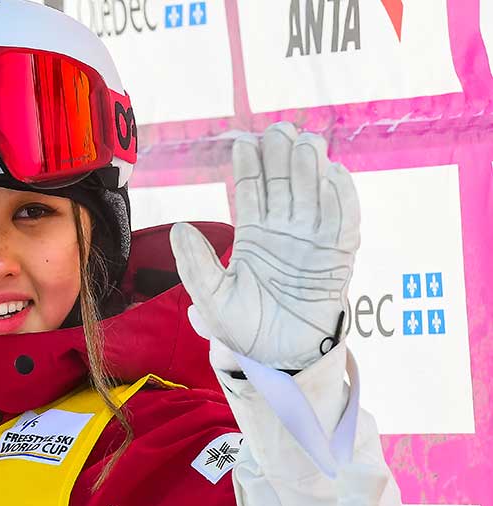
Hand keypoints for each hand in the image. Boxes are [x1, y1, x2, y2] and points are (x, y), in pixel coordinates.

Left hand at [170, 122, 359, 369]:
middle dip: (281, 155)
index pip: (252, 190)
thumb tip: (179, 227)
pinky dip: (340, 197)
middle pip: (284, 183)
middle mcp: (284, 232)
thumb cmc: (243, 330)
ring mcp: (312, 242)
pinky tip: (332, 173)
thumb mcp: (211, 298)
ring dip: (311, 167)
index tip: (244, 140)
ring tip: (305, 141)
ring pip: (313, 194)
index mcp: (253, 235)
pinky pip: (342, 222)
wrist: (278, 360)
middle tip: (279, 129)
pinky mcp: (337, 258)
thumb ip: (195, 264)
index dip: (250, 164)